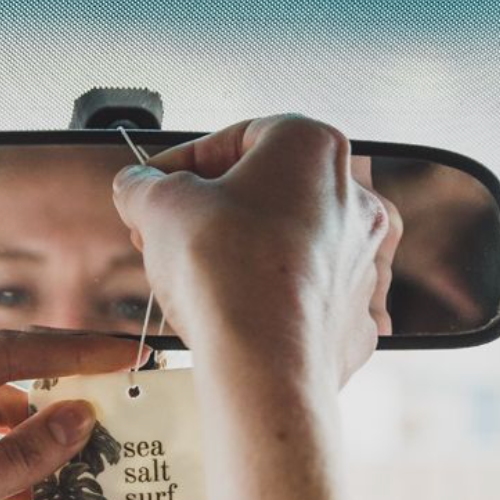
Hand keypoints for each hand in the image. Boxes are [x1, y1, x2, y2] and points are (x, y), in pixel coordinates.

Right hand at [112, 116, 399, 385]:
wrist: (265, 362)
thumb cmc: (231, 275)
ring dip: (243, 250)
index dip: (185, 162)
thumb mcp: (158, 205)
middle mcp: (350, 197)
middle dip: (213, 209)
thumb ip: (143, 184)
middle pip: (267, 190)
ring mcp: (361, 258)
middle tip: (170, 229)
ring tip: (196, 273)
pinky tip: (235, 309)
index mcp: (312, 148)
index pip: (237, 137)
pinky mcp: (355, 313)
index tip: (158, 183)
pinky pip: (305, 293)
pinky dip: (272, 297)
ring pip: (290, 241)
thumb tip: (138, 186)